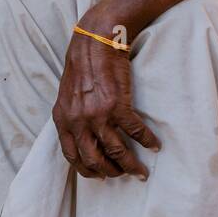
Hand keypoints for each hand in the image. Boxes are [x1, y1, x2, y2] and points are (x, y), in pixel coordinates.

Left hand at [52, 13, 160, 179]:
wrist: (96, 40)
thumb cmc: (83, 64)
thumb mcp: (67, 94)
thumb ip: (71, 116)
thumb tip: (82, 135)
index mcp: (63, 119)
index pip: (72, 156)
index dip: (87, 170)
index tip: (100, 176)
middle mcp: (78, 121)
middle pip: (95, 159)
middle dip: (111, 172)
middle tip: (123, 175)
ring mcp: (98, 115)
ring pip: (116, 151)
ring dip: (131, 165)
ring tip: (141, 171)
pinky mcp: (118, 105)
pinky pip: (135, 131)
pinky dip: (147, 141)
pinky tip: (155, 145)